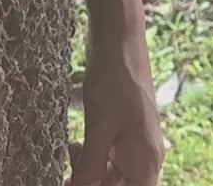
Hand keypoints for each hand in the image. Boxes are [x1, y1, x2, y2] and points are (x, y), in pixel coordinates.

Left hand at [69, 26, 164, 185]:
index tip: (76, 183)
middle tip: (65, 173)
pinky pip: (110, 153)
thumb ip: (90, 165)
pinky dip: (92, 154)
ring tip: (68, 152)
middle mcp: (146, 155)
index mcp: (146, 161)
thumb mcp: (99, 127)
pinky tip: (75, 144)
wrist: (119, 41)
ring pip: (114, 171)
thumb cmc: (114, 82)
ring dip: (90, 169)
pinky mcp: (125, 127)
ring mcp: (136, 140)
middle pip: (121, 184)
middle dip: (92, 181)